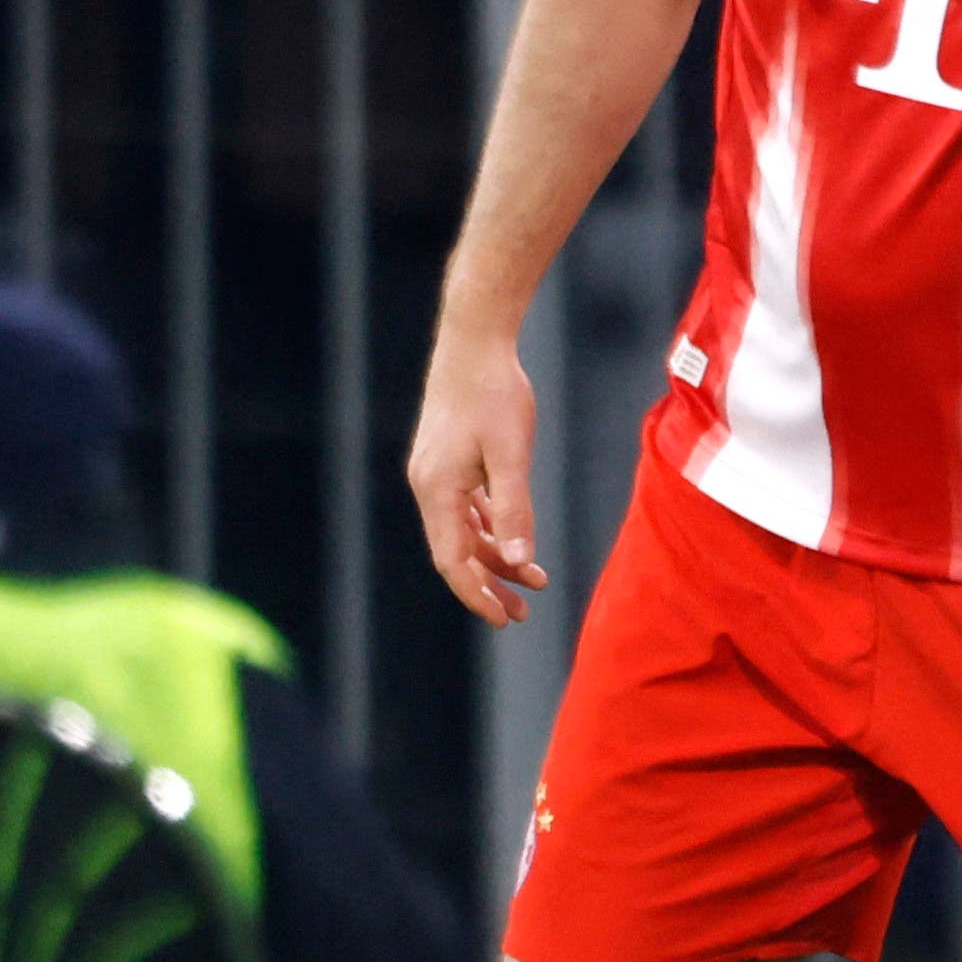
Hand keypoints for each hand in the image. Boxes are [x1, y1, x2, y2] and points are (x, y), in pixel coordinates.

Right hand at [407, 322, 549, 624]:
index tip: (504, 618)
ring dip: (495, 557)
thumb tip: (519, 561)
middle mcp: (429, 486)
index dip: (477, 594)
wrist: (475, 343)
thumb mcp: (511, 455)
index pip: (452, 561)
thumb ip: (515, 509)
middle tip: (522, 613)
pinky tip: (514, 541)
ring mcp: (436, 473)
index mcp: (437, 490)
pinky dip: (490, 528)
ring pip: (463, 530)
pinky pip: (466, 508)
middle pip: (456, 552)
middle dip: (489, 584)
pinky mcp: (447, 459)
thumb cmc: (495, 394)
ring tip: (533, 580)